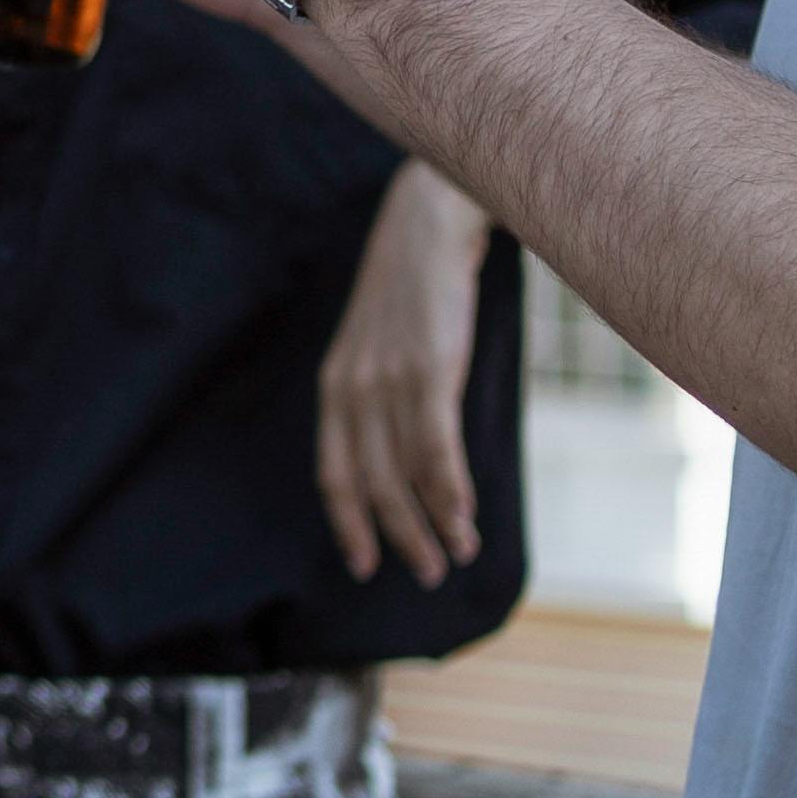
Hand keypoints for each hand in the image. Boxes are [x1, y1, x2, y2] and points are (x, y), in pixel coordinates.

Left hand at [316, 164, 493, 582]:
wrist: (429, 224)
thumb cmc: (413, 289)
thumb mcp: (380, 344)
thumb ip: (382, 394)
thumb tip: (410, 452)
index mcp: (336, 387)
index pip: (333, 472)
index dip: (348, 522)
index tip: (363, 563)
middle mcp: (354, 390)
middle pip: (370, 484)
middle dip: (398, 537)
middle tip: (425, 573)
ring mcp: (388, 380)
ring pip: (404, 473)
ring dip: (432, 523)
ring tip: (454, 555)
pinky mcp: (427, 369)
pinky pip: (434, 445)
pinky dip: (449, 489)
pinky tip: (463, 517)